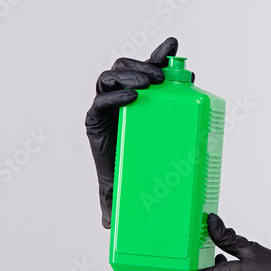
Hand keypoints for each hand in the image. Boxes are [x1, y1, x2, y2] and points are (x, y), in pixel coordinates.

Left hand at [84, 36, 188, 228]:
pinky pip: (149, 68)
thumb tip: (109, 222)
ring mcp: (124, 95)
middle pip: (110, 78)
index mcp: (98, 125)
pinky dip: (159, 57)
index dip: (113, 97)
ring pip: (126, 69)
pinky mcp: (143, 91)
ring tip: (165, 73)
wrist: (129, 165)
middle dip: (131, 75)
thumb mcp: (114, 189)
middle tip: (153, 83)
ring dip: (145, 64)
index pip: (99, 102)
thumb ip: (111, 201)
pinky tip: (172, 48)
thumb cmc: (122, 176)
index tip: (132, 99)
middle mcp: (107, 106)